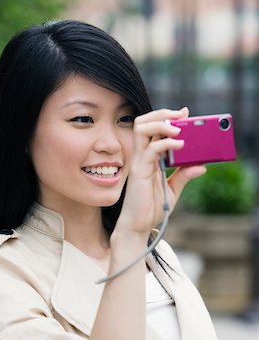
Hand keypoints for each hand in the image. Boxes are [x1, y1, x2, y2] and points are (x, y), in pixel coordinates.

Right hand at [116, 107, 205, 236]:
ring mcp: (139, 162)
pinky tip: (180, 145)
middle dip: (162, 114)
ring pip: (142, 129)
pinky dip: (166, 143)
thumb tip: (201, 166)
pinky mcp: (140, 171)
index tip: (184, 114)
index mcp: (149, 158)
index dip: (167, 118)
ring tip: (178, 128)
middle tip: (181, 115)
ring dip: (161, 123)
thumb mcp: (173, 190)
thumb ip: (184, 176)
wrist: (139, 226)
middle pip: (144, 123)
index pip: (153, 129)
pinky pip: (150, 149)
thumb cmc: (151, 208)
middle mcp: (142, 156)